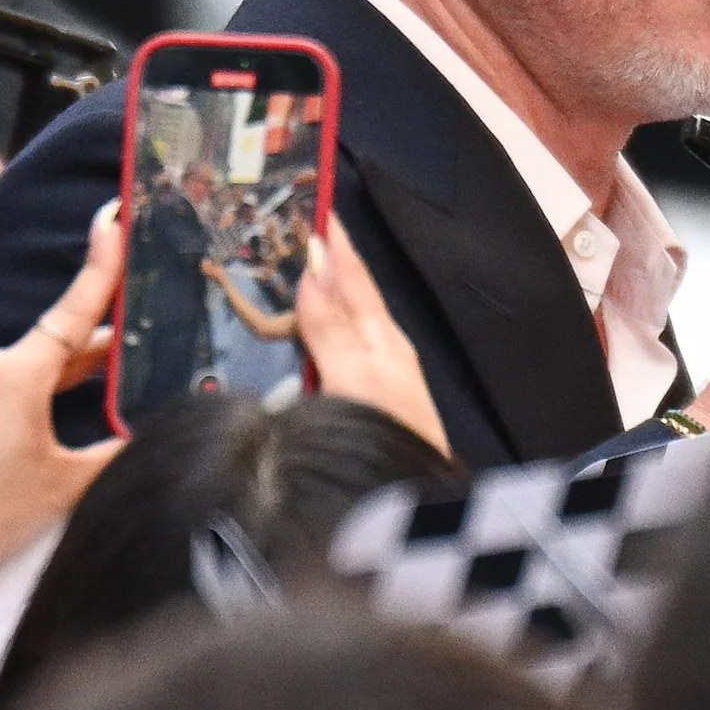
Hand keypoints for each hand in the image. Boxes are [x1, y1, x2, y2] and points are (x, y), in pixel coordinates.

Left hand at [0, 205, 122, 587]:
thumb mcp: (65, 487)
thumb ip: (114, 453)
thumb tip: (148, 433)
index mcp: (18, 375)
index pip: (73, 310)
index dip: (100, 264)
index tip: (111, 220)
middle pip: (44, 354)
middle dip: (81, 365)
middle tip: (118, 373)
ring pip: (5, 379)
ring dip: (31, 398)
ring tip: (40, 449)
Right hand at [296, 214, 444, 456]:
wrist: (412, 506)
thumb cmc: (388, 435)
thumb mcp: (354, 377)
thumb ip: (332, 326)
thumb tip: (314, 263)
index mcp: (382, 338)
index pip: (354, 279)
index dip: (336, 244)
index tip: (317, 203)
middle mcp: (383, 352)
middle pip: (352, 298)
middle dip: (329, 264)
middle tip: (300, 227)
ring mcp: (378, 380)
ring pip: (346, 324)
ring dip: (323, 297)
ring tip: (297, 271)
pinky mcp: (367, 405)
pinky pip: (339, 352)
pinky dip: (321, 334)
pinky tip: (308, 338)